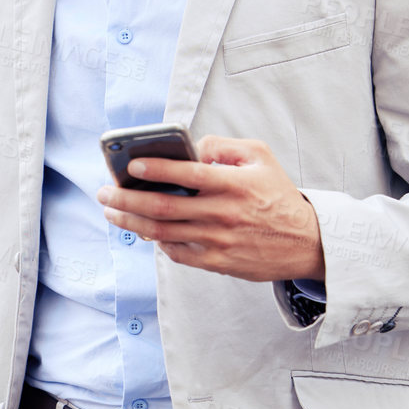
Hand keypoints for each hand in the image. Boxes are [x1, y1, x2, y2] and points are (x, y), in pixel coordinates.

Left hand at [95, 134, 324, 283]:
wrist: (304, 242)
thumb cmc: (279, 195)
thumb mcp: (260, 157)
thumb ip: (224, 146)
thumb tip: (193, 148)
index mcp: (233, 184)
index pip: (187, 175)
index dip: (155, 170)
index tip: (129, 166)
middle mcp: (223, 213)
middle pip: (163, 207)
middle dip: (126, 199)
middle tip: (104, 192)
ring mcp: (218, 241)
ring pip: (163, 232)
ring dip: (131, 222)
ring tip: (111, 211)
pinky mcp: (217, 262)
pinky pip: (177, 252)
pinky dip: (156, 242)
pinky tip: (142, 231)